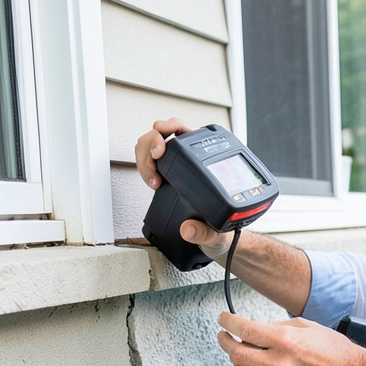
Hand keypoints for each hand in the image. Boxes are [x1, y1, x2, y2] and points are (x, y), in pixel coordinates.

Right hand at [135, 117, 232, 258]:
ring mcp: (177, 162)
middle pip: (164, 132)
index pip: (185, 131)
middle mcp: (191, 157)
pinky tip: (151, 179)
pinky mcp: (166, 171)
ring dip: (145, 156)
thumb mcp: (217, 233)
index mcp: (207, 160)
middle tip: (153, 164)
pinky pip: (148, 156)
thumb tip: (187, 229)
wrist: (217, 236)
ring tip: (153, 178)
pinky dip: (143, 164)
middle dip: (152, 145)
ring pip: (152, 142)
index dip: (170, 129)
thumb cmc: (222, 227)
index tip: (161, 148)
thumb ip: (204, 232)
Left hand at [217, 312, 363, 365]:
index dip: (229, 322)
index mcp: (285, 340)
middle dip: (225, 341)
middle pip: (238, 353)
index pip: (246, 330)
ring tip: (236, 351)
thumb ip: (277, 327)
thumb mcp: (305, 325)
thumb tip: (258, 328)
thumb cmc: (332, 347)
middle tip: (224, 335)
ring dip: (234, 361)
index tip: (224, 319)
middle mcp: (280, 361)